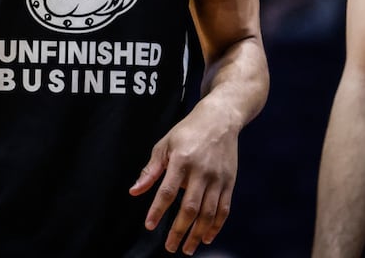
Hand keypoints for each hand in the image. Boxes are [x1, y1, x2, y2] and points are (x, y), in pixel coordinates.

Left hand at [129, 109, 239, 253]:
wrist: (220, 120)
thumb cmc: (187, 132)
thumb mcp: (164, 144)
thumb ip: (150, 170)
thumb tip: (134, 191)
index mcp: (181, 160)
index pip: (167, 190)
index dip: (157, 210)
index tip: (149, 225)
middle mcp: (201, 171)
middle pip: (190, 207)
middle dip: (179, 230)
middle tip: (170, 247)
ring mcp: (217, 178)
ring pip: (208, 213)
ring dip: (197, 234)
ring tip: (187, 249)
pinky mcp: (229, 182)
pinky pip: (223, 209)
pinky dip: (216, 226)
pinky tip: (207, 237)